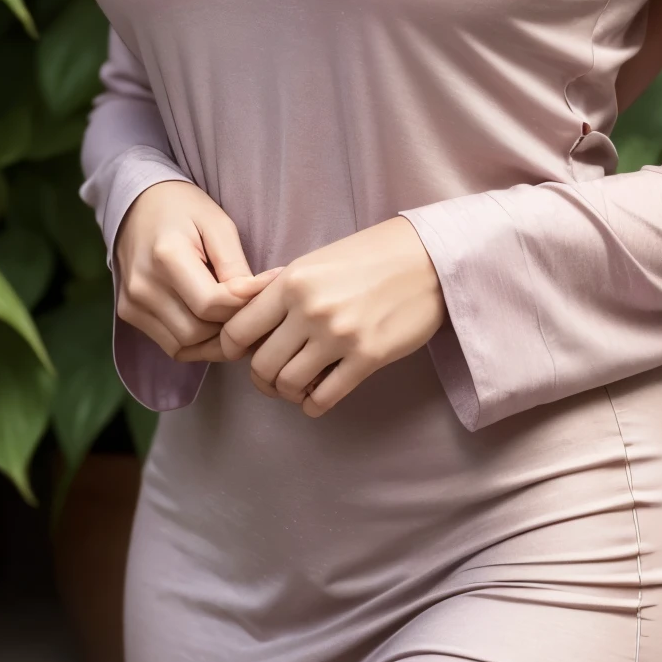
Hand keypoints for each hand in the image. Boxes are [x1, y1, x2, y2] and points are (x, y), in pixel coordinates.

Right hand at [115, 181, 264, 360]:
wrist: (138, 203)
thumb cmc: (184, 208)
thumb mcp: (218, 224)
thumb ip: (235, 266)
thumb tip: (257, 300)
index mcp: (166, 256)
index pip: (211, 305)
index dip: (245, 305)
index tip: (268, 291)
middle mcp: (143, 285)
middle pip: (199, 332)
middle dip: (233, 327)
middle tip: (257, 312)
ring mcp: (132, 303)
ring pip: (186, 346)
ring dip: (216, 340)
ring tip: (237, 319)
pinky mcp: (129, 313)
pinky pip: (171, 346)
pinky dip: (197, 343)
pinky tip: (213, 324)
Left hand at [218, 217, 444, 416]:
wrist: (428, 258)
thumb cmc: (370, 256)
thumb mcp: (316, 261)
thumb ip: (278, 287)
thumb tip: (240, 310)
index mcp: (292, 282)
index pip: (238, 330)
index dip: (233, 348)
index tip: (244, 354)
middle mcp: (310, 309)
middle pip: (260, 365)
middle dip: (261, 378)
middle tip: (271, 377)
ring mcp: (339, 336)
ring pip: (289, 384)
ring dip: (287, 393)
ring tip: (297, 386)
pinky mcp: (368, 357)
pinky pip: (324, 398)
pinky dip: (313, 405)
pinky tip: (317, 398)